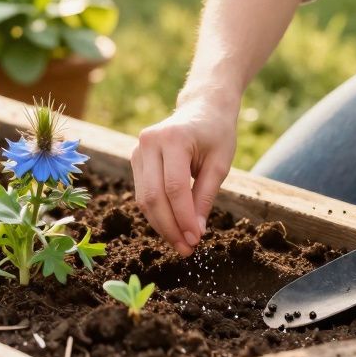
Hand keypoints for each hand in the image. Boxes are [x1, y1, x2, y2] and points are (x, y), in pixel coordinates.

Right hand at [131, 99, 237, 255]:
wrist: (202, 107)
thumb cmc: (216, 133)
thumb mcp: (220, 163)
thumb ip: (205, 196)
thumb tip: (194, 232)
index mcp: (172, 138)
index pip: (174, 187)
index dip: (183, 217)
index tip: (195, 240)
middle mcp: (148, 142)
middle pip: (153, 196)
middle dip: (170, 227)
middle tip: (187, 249)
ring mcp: (138, 150)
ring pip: (144, 199)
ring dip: (161, 225)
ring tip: (181, 244)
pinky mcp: (135, 159)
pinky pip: (143, 194)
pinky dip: (157, 214)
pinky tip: (172, 227)